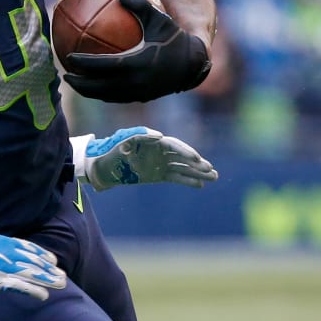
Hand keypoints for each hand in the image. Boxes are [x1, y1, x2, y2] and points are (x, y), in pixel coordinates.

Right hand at [0, 230, 66, 299]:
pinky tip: (44, 295)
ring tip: (61, 284)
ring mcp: (3, 266)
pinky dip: (33, 290)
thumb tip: (3, 243)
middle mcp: (6, 252)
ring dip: (47, 279)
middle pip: (33, 261)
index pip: (28, 247)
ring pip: (31, 273)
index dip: (42, 254)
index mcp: (2, 241)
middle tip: (62, 275)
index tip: (53, 260)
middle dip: (49, 269)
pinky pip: (20, 287)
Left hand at [63, 0, 210, 102]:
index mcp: (135, 64)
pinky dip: (102, 92)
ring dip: (87, 91)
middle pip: (97, 87)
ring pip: (105, 96)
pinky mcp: (141, 98)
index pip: (100, 66)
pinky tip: (93, 84)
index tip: (68, 56)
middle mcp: (134, 83)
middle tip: (63, 73)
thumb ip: (139, 4)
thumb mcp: (159, 18)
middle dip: (78, 83)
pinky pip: (116, 97)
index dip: (82, 63)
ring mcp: (137, 93)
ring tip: (74, 82)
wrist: (194, 64)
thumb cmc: (176, 37)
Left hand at [76, 127, 217, 190]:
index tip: (196, 159)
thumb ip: (140, 136)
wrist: (105, 166)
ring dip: (198, 172)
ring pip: (184, 167)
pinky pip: (177, 177)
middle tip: (211, 170)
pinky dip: (188, 181)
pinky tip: (201, 185)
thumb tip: (160, 136)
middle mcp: (161, 151)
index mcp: (155, 140)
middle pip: (183, 156)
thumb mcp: (124, 140)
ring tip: (214, 177)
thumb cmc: (113, 149)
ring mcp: (161, 163)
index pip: (174, 145)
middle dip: (198, 163)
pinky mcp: (159, 174)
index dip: (186, 151)